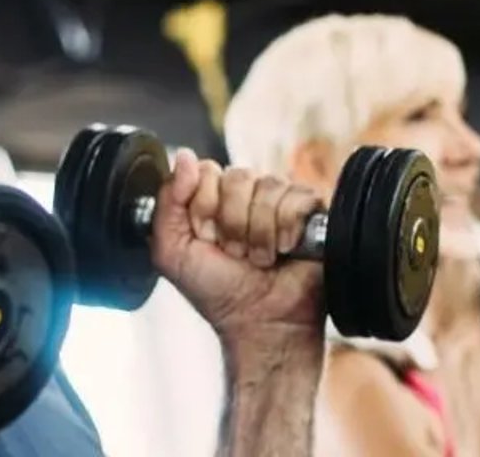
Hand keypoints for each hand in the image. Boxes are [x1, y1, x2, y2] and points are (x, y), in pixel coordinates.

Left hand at [149, 149, 325, 348]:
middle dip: (231, 224)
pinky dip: (285, 231)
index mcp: (215, 199)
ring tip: (259, 258)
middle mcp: (248, 196)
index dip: (204, 207)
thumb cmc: (218, 293)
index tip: (206, 239)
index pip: (207, 171)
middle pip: (237, 177)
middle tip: (235, 253)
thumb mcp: (172, 251)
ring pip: (267, 187)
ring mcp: (281, 202)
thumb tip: (184, 156)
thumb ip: (167, 201)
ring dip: (258, 233)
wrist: (260, 323)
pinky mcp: (312, 212)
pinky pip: (297, 198)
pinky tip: (283, 252)